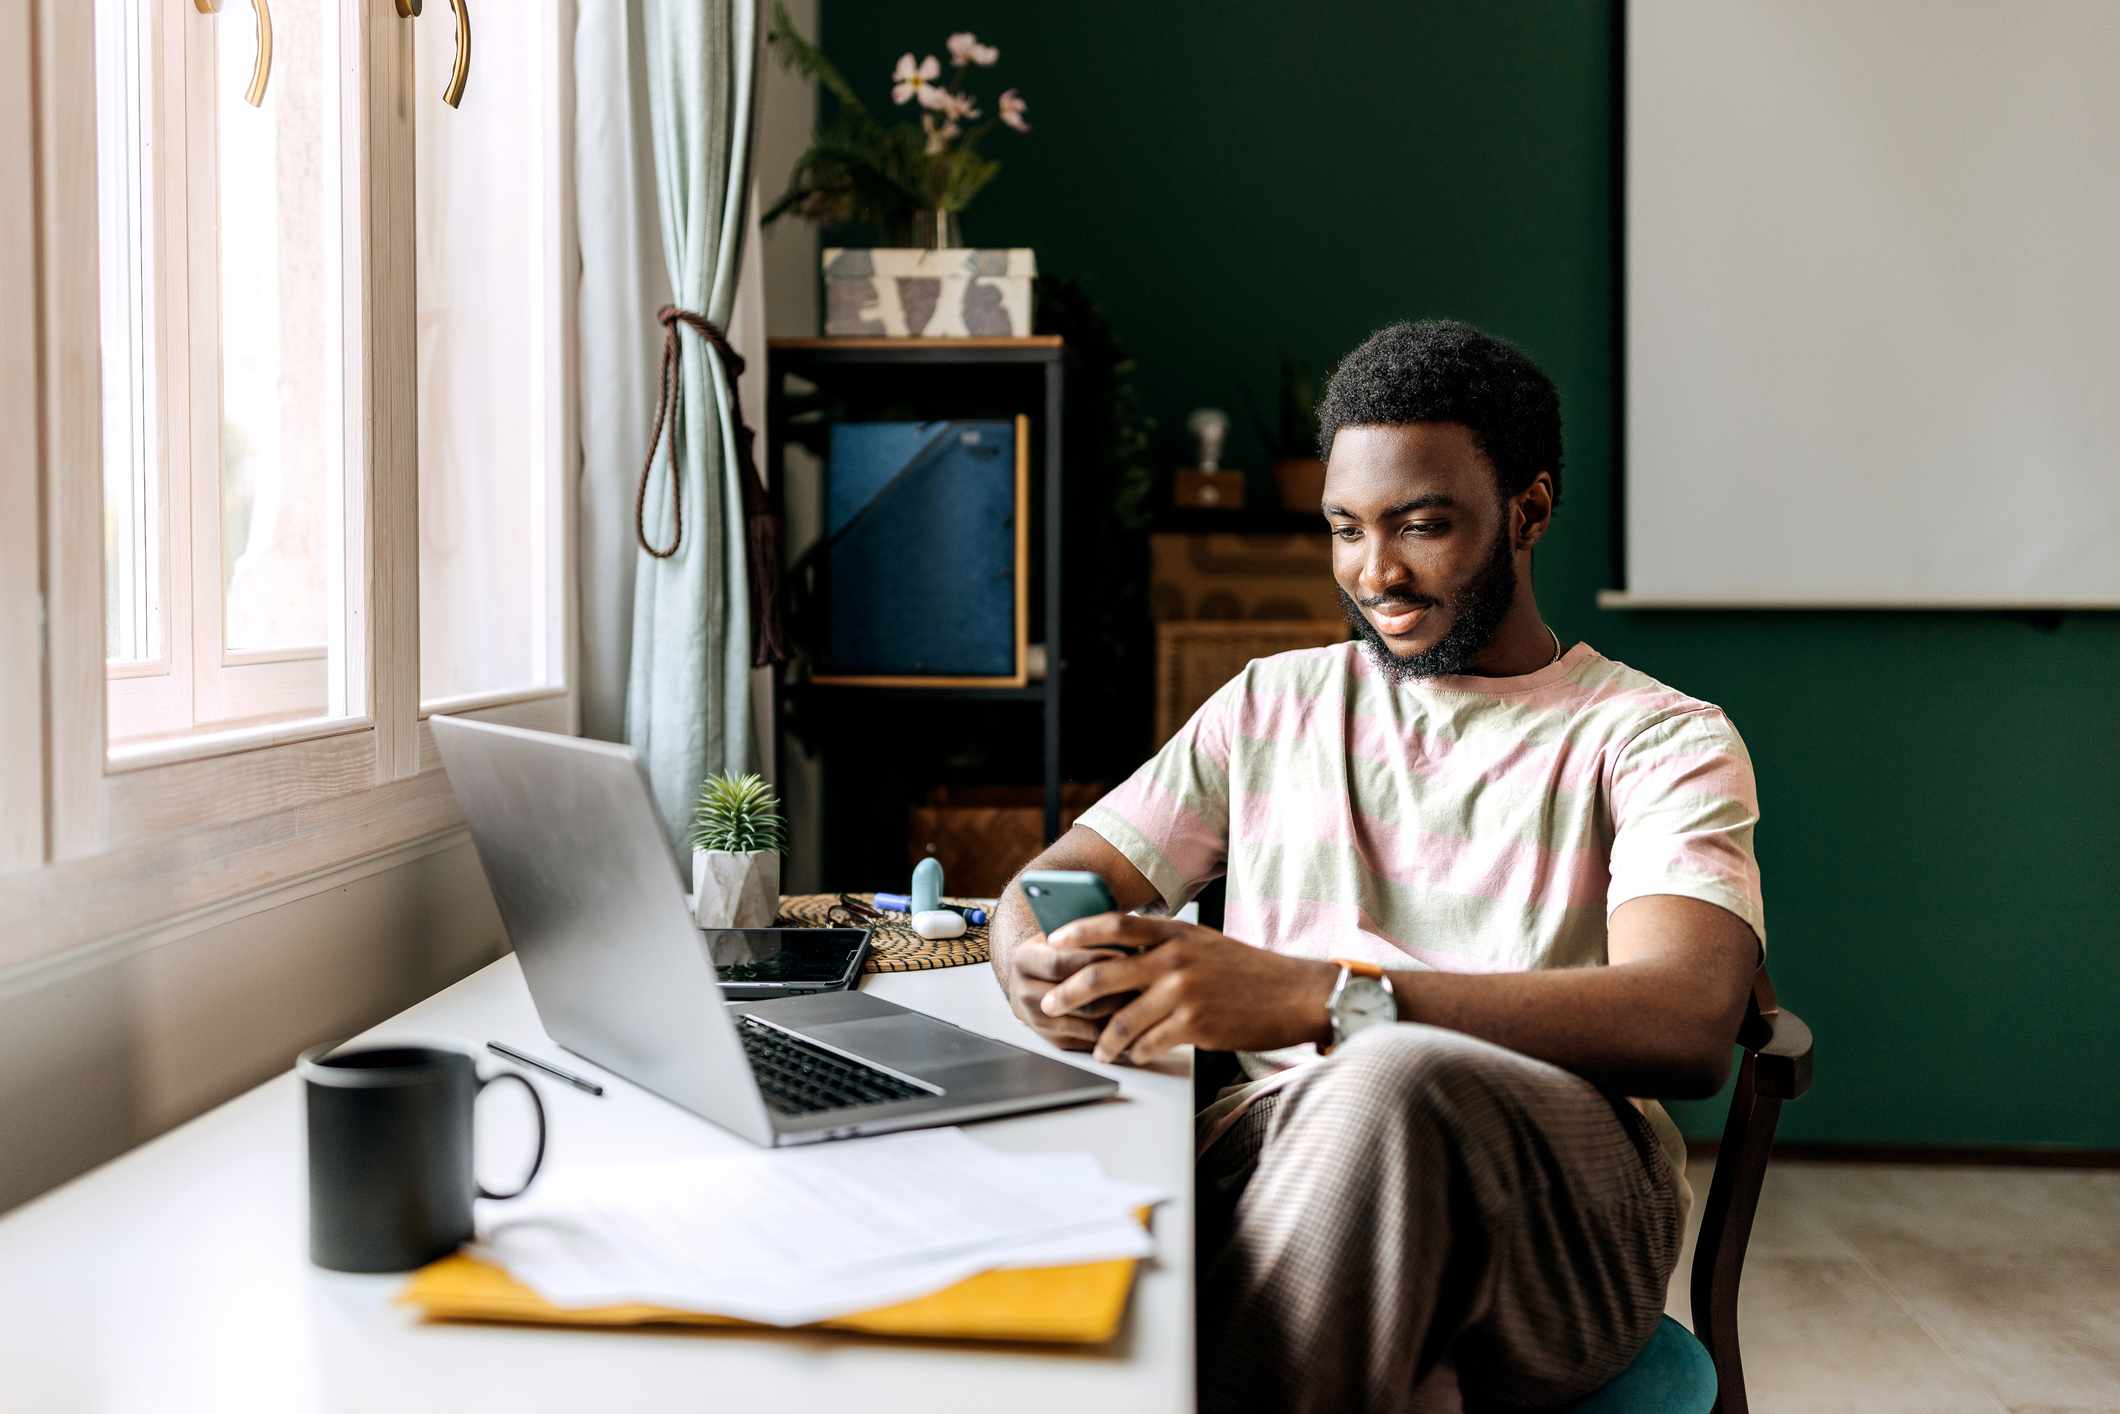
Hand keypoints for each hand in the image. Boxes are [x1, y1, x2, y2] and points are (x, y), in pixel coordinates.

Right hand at [1001, 934, 1133, 1050]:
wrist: (1029, 979)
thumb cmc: (1056, 950)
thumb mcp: (1061, 936)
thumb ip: (1087, 934)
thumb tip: (1128, 937)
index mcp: (1024, 960)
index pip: (1060, 963)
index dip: (1096, 960)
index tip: (1128, 955)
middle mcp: (1024, 993)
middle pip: (1075, 1000)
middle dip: (1113, 993)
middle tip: (1145, 985)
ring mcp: (1038, 1021)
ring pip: (1087, 1024)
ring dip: (1119, 1017)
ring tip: (1147, 1005)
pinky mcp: (1054, 1041)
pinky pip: (1091, 1042)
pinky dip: (1116, 1034)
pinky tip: (1138, 1024)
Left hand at [1040, 915, 1341, 1064]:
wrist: (1295, 994)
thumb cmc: (1249, 971)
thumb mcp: (1204, 943)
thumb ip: (1166, 945)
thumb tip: (1121, 955)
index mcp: (1176, 933)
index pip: (1115, 924)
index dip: (1078, 931)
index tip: (1053, 942)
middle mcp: (1175, 959)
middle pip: (1102, 974)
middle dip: (1068, 993)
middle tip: (1050, 1005)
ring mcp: (1184, 993)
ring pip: (1121, 1020)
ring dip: (1103, 1040)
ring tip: (1100, 1049)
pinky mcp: (1195, 1025)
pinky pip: (1148, 1044)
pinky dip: (1136, 1053)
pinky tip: (1135, 1056)